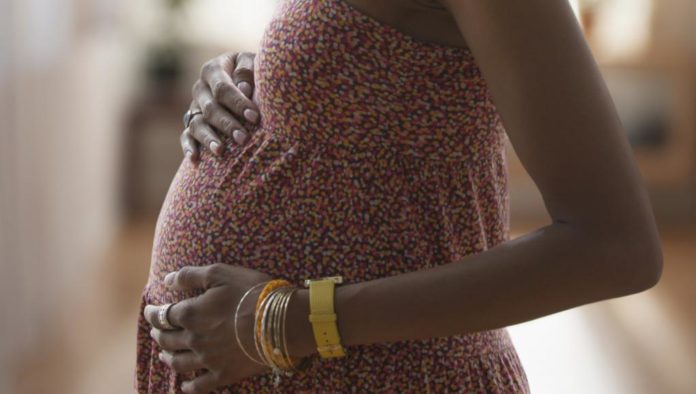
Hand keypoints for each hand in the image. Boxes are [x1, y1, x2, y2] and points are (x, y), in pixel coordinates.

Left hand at [143, 263, 272, 392]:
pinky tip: (184, 386)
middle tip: (157, 331)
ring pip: (178, 363)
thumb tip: (167, 280)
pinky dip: (188, 387)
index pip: (162, 315)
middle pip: (167, 340)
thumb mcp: (221, 273)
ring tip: (164, 354)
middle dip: (158, 334)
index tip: (150, 310)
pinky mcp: (224, 375)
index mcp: (190, 314)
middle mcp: (193, 339)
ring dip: (168, 358)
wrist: (281, 322)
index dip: (153, 313)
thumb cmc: (251, 292)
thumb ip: (190, 276)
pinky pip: (200, 386)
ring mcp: (207, 360)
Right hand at [181, 52, 259, 163]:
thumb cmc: (255, 72)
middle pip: (210, 108)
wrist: (247, 81)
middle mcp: (201, 88)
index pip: (222, 88)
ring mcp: (195, 106)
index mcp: (214, 69)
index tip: (254, 117)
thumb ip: (248, 72)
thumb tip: (244, 89)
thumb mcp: (255, 65)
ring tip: (221, 151)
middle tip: (244, 139)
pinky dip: (188, 146)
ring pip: (197, 123)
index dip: (237, 103)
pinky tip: (194, 158)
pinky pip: (186, 135)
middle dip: (227, 124)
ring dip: (208, 138)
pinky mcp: (192, 122)